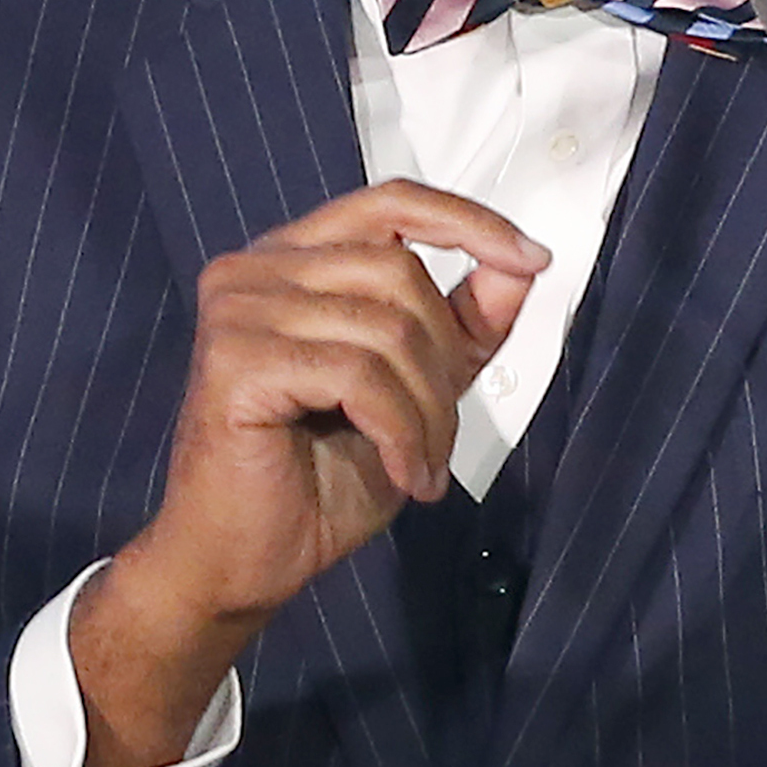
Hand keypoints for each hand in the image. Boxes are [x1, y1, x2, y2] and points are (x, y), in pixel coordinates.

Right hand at [70, 180, 547, 766]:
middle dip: (444, 360)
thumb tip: (523, 263)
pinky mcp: (234, 359)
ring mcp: (238, 307)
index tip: (531, 258)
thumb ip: (462, 324)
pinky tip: (402, 477)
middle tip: (441, 438)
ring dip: (427, 411)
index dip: (466, 221)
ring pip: (385, 326)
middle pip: (399, 270)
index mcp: (293, 258)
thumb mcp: (415, 390)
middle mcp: (255, 267)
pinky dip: (400, 432)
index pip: (390, 201)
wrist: (244, 566)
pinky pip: (358, 375)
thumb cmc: (318, 479)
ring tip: (422, 467)